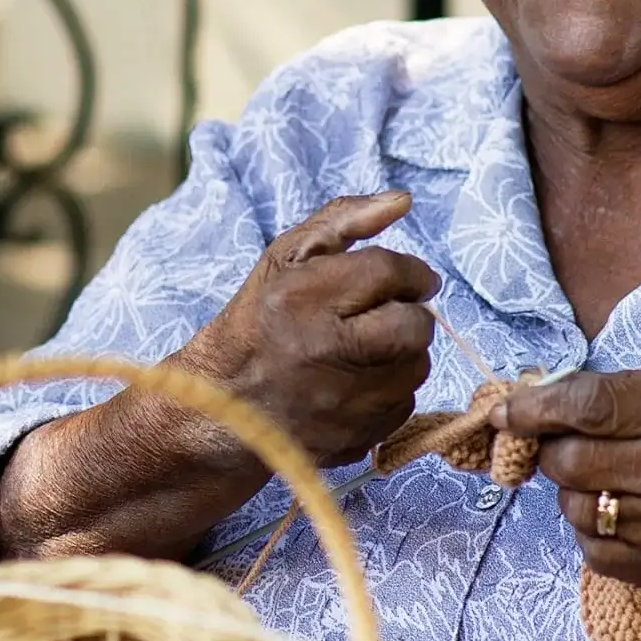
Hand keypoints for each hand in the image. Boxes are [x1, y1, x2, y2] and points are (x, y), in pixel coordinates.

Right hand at [175, 191, 439, 467]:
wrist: (223, 407)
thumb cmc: (258, 321)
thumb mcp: (285, 258)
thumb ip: (344, 220)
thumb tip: (403, 201)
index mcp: (304, 298)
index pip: (389, 273)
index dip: (410, 272)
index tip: (407, 278)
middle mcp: (325, 351)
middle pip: (415, 325)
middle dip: (409, 314)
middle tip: (387, 312)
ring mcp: (342, 403)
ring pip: (416, 367)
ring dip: (401, 352)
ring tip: (366, 348)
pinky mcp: (354, 439)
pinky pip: (403, 405)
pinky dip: (390, 389)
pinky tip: (358, 381)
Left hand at [496, 368, 640, 613]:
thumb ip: (604, 391)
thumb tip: (526, 401)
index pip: (590, 407)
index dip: (536, 409)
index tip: (504, 412)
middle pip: (570, 461)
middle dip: (552, 451)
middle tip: (567, 446)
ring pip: (573, 507)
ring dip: (572, 491)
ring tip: (606, 480)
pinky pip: (590, 548)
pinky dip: (589, 529)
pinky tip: (617, 513)